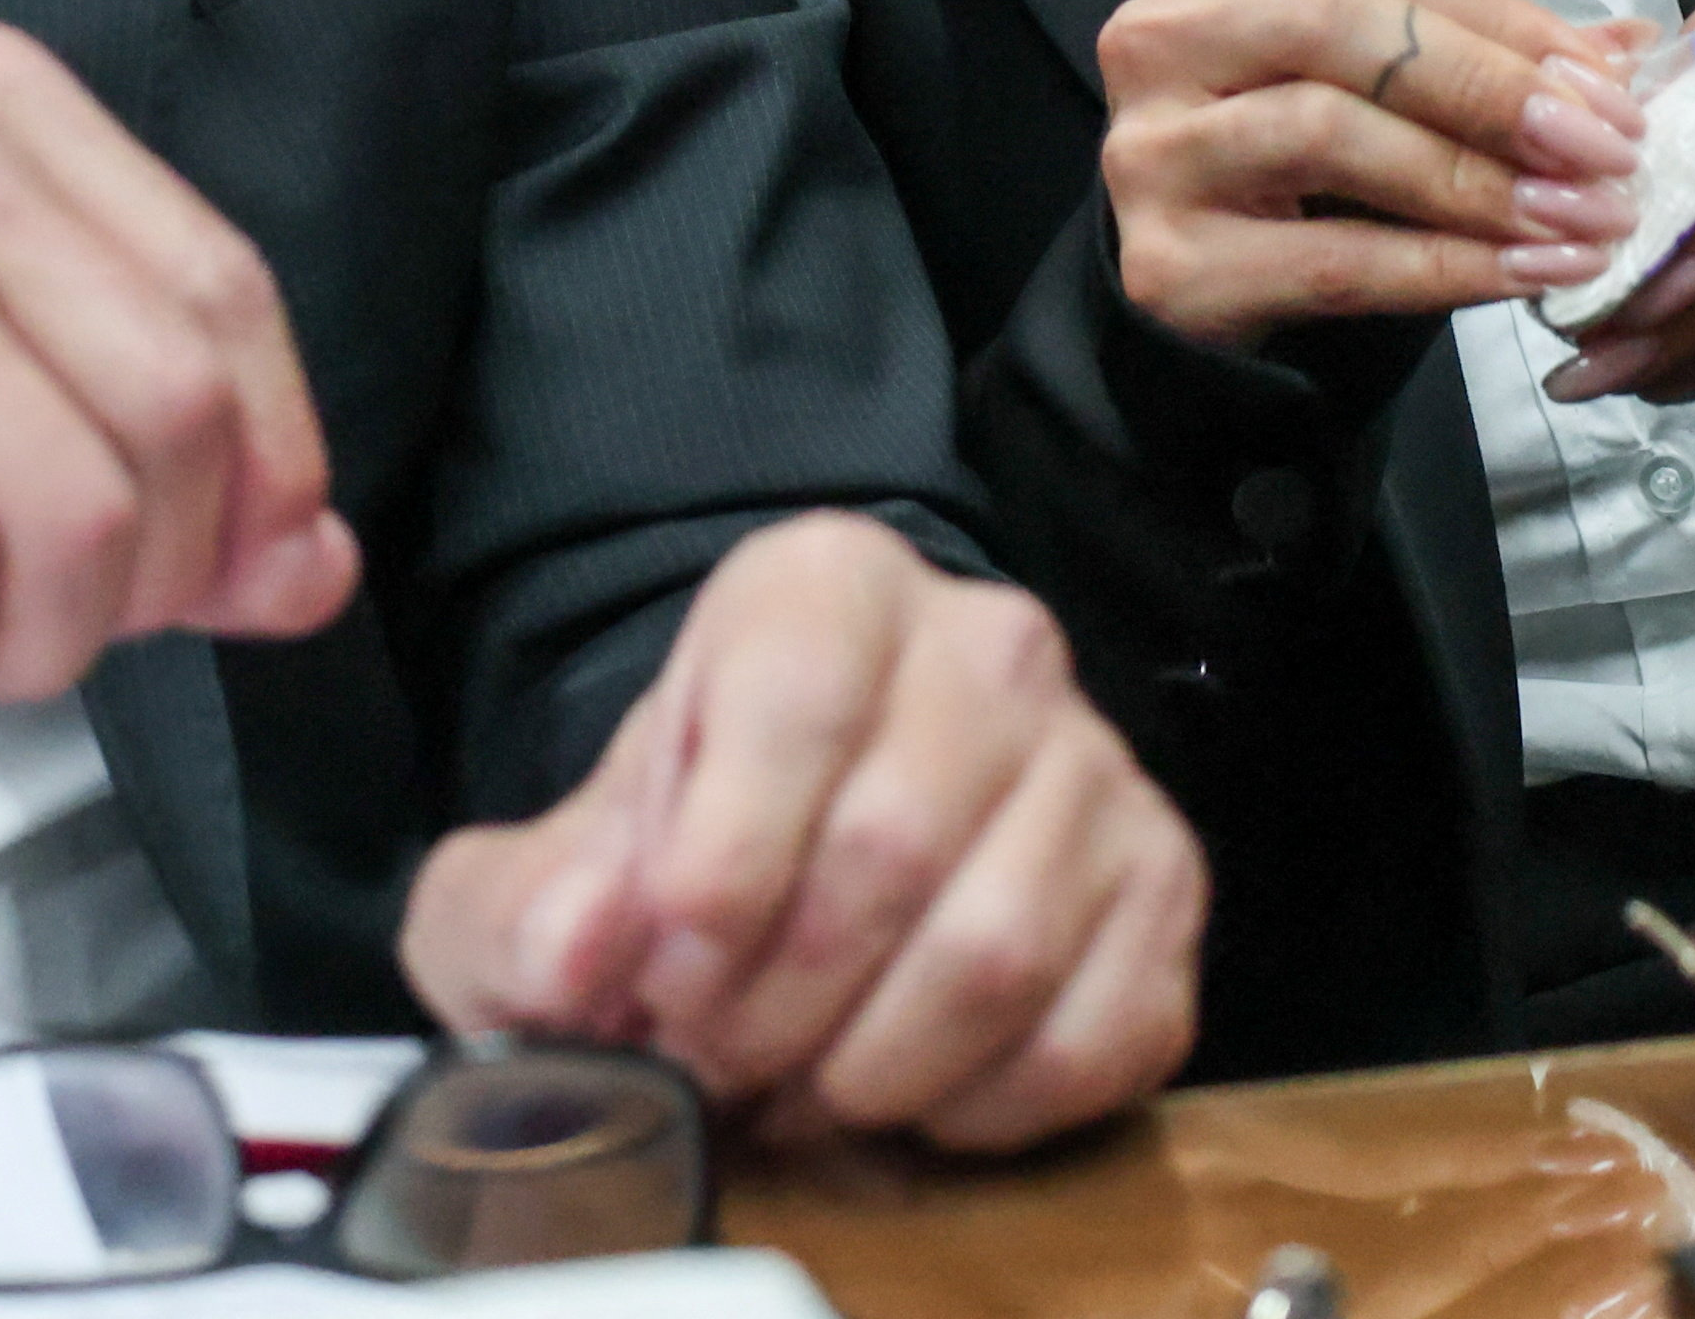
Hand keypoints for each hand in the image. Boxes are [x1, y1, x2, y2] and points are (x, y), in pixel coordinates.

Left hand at [398, 515, 1200, 1148]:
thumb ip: (530, 905)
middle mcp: (988, 646)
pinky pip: (1091, 1034)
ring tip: (797, 1087)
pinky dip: (981, 1107)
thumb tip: (574, 956)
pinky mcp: (1164, 886)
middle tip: (714, 1061)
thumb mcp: (561, 865)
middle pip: (890, 847)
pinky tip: (908, 1096)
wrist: (806, 851)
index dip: (715, 872)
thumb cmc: (692, 842)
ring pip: (995, 954)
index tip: (660, 980)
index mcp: (830, 587)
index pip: (793, 705)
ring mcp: (1096, 766)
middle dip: (775, 1002)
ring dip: (871, 1067)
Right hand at [1094, 0, 1654, 349]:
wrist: (1201, 292)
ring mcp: (1151, 150)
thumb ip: (1488, 55)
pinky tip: (1531, 275)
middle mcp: (1161, 38)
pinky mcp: (1166, 263)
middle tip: (1603, 149)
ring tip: (1585, 220)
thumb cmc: (1301, 167)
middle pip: (1338, 27)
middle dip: (1487, 86)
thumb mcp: (1384, 86)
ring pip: (1329, 135)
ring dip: (1478, 182)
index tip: (1610, 83)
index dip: (1505, 19)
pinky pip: (1330, 259)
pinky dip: (1445, 268)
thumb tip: (1630, 50)